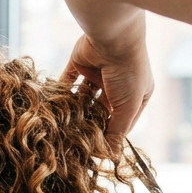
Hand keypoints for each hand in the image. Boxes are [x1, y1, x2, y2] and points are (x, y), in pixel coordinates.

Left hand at [62, 31, 153, 148]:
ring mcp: (100, 72)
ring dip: (77, 109)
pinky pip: (69, 79)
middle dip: (92, 123)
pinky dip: (62, 91)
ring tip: (65, 127)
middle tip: (78, 141)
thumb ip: (117, 131)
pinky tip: (54, 106)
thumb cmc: (128, 73)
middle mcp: (119, 83)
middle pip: (102, 110)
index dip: (111, 135)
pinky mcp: (81, 62)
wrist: (114, 37)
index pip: (123, 121)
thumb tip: (110, 155)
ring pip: (85, 96)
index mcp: (137, 93)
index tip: (97, 151)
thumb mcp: (127, 107)